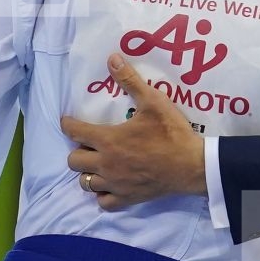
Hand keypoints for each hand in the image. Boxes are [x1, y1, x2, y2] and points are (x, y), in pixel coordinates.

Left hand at [62, 54, 206, 208]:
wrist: (192, 165)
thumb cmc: (171, 132)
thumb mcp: (153, 101)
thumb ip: (130, 80)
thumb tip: (112, 58)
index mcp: (108, 140)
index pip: (74, 132)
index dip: (67, 124)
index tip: (68, 121)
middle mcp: (105, 164)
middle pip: (74, 161)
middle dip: (77, 150)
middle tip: (88, 143)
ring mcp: (115, 184)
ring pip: (84, 183)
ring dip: (87, 172)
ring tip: (97, 163)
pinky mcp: (126, 198)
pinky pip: (103, 202)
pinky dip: (102, 194)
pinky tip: (109, 184)